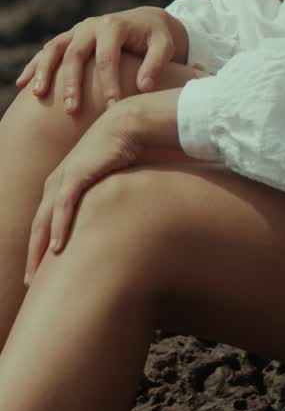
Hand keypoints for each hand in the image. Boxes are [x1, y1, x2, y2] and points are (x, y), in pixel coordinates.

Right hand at [15, 7, 188, 113]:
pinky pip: (48, 51)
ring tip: (39, 95)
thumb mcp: (164, 46)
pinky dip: (35, 66)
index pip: (108, 58)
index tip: (112, 107)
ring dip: (45, 71)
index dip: (109, 83)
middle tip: (72, 110)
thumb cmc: (157, 38)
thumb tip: (144, 87)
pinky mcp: (70, 38)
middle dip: (73, 82)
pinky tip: (23, 84)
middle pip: (76, 54)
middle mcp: (92, 26)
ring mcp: (77, 31)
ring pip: (55, 49)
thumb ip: (156, 64)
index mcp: (114, 26)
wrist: (146, 21)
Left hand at [24, 107, 143, 285]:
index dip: (39, 248)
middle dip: (32, 256)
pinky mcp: (76, 175)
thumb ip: (103, 202)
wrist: (126, 126)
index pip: (44, 223)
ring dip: (39, 249)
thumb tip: (113, 223)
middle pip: (37, 227)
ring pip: (44, 221)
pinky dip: (59, 228)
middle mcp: (56, 184)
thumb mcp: (107, 183)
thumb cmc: (121, 153)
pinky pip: (63, 207)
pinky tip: (57, 248)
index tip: (40, 272)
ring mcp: (63, 179)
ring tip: (37, 274)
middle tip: (30, 284)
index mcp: (60, 186)